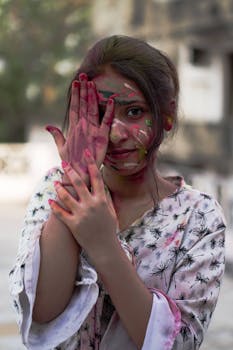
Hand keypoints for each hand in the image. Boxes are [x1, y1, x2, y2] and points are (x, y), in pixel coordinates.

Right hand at [46, 73, 113, 183]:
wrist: (80, 173)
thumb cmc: (71, 162)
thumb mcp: (61, 148)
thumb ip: (56, 135)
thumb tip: (47, 126)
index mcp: (73, 128)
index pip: (74, 107)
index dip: (75, 94)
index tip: (76, 83)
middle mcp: (83, 126)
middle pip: (83, 104)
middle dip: (83, 89)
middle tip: (84, 75)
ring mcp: (93, 131)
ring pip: (93, 109)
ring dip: (93, 95)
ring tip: (92, 83)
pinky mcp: (103, 137)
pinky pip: (107, 121)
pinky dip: (109, 111)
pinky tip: (111, 100)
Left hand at [49, 149, 118, 264]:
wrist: (104, 248)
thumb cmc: (109, 228)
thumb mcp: (111, 211)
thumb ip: (106, 198)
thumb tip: (102, 186)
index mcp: (102, 200)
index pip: (96, 178)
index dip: (91, 164)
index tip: (86, 153)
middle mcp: (91, 205)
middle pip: (79, 183)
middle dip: (70, 171)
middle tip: (64, 163)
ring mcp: (81, 214)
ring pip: (66, 197)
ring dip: (59, 188)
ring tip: (56, 183)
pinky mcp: (73, 224)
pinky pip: (60, 213)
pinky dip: (54, 207)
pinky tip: (50, 201)